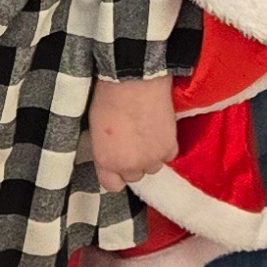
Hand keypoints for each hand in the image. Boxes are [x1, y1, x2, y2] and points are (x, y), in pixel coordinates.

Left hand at [89, 76, 176, 192]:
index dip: (116, 174)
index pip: (112, 185)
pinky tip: (159, 129)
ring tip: (146, 134)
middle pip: (135, 175)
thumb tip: (112, 153)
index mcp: (106, 162)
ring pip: (153, 167)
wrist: (134, 81)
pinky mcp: (169, 147)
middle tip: (133, 142)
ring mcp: (152, 159)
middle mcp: (129, 166)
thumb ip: (106, 149)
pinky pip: (168, 155)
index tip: (118, 162)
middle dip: (134, 162)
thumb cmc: (109, 98)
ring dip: (151, 155)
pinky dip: (165, 145)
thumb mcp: (96, 129)